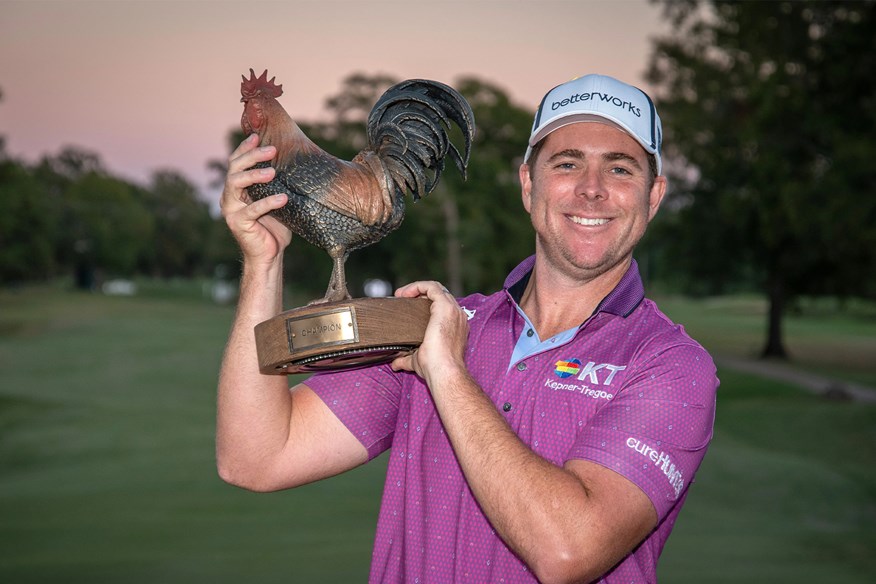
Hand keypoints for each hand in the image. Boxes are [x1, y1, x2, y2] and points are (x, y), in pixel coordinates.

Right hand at [220, 134, 291, 264]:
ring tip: (272, 172)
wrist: (270, 254)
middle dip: (252, 156)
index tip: (257, 136)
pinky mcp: (238, 223)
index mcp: (236, 188)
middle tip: (271, 150)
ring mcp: (231, 209)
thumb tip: (294, 160)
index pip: (236, 162)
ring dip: (254, 175)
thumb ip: (277, 183)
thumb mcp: (276, 199)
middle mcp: (230, 196)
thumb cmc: (274, 226)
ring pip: (235, 184)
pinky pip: (252, 209)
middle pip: (234, 168)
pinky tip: (283, 198)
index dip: (244, 148)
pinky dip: (268, 202)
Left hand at [391, 281, 469, 385]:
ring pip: (436, 288)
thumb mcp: (418, 359)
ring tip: (401, 294)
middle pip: (439, 295)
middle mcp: (457, 316)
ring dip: (417, 288)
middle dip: (419, 294)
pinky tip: (404, 294)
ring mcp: (453, 310)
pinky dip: (417, 286)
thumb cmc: (435, 368)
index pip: (441, 306)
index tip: (407, 306)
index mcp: (455, 326)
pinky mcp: (445, 306)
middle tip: (402, 299)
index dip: (424, 303)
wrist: (443, 370)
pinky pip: (432, 287)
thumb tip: (396, 363)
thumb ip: (407, 359)